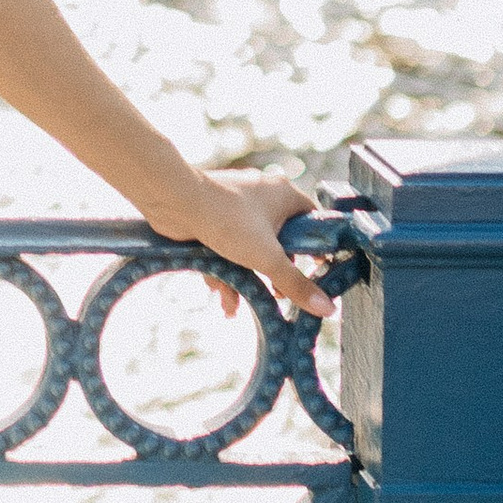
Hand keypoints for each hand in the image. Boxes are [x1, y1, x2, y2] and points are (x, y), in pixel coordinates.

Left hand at [141, 167, 333, 322]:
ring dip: (247, 277)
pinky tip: (221, 298)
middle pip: (281, 239)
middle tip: (277, 294)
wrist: (174, 200)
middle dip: (276, 271)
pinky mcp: (214, 215)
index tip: (318, 273)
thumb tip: (329, 308)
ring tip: (241, 305)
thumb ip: (297, 284)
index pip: (312, 220)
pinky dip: (225, 269)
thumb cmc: (227, 221)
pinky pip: (227, 245)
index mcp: (284, 195)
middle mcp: (262, 195)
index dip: (317, 247)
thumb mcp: (267, 258)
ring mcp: (236, 205)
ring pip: (250, 246)